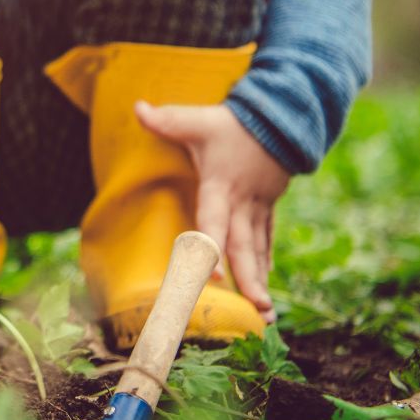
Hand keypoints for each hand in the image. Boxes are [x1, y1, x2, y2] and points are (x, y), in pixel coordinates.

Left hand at [135, 101, 288, 322]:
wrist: (282, 117)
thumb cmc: (233, 123)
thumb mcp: (199, 120)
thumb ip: (167, 120)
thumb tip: (137, 107)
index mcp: (222, 185)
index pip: (215, 219)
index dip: (212, 246)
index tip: (213, 275)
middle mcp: (242, 202)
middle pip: (244, 245)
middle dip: (249, 278)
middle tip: (256, 309)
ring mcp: (258, 206)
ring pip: (259, 248)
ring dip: (261, 279)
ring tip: (265, 313)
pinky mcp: (267, 207)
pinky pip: (266, 239)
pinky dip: (265, 262)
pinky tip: (263, 286)